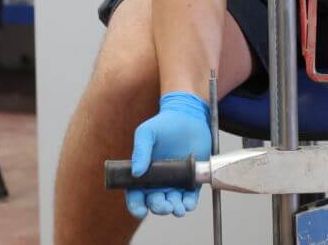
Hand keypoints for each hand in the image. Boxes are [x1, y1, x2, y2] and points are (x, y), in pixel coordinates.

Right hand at [125, 91, 210, 217]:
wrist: (189, 116)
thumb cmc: (164, 124)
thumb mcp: (147, 132)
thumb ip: (140, 150)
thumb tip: (136, 173)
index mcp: (143, 174)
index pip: (136, 196)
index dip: (136, 206)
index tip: (141, 211)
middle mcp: (158, 182)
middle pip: (155, 203)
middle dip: (159, 207)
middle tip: (165, 206)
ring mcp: (175, 182)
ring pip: (173, 203)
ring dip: (175, 209)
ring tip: (178, 208)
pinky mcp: (192, 180)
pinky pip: (190, 197)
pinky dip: (189, 203)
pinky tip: (188, 204)